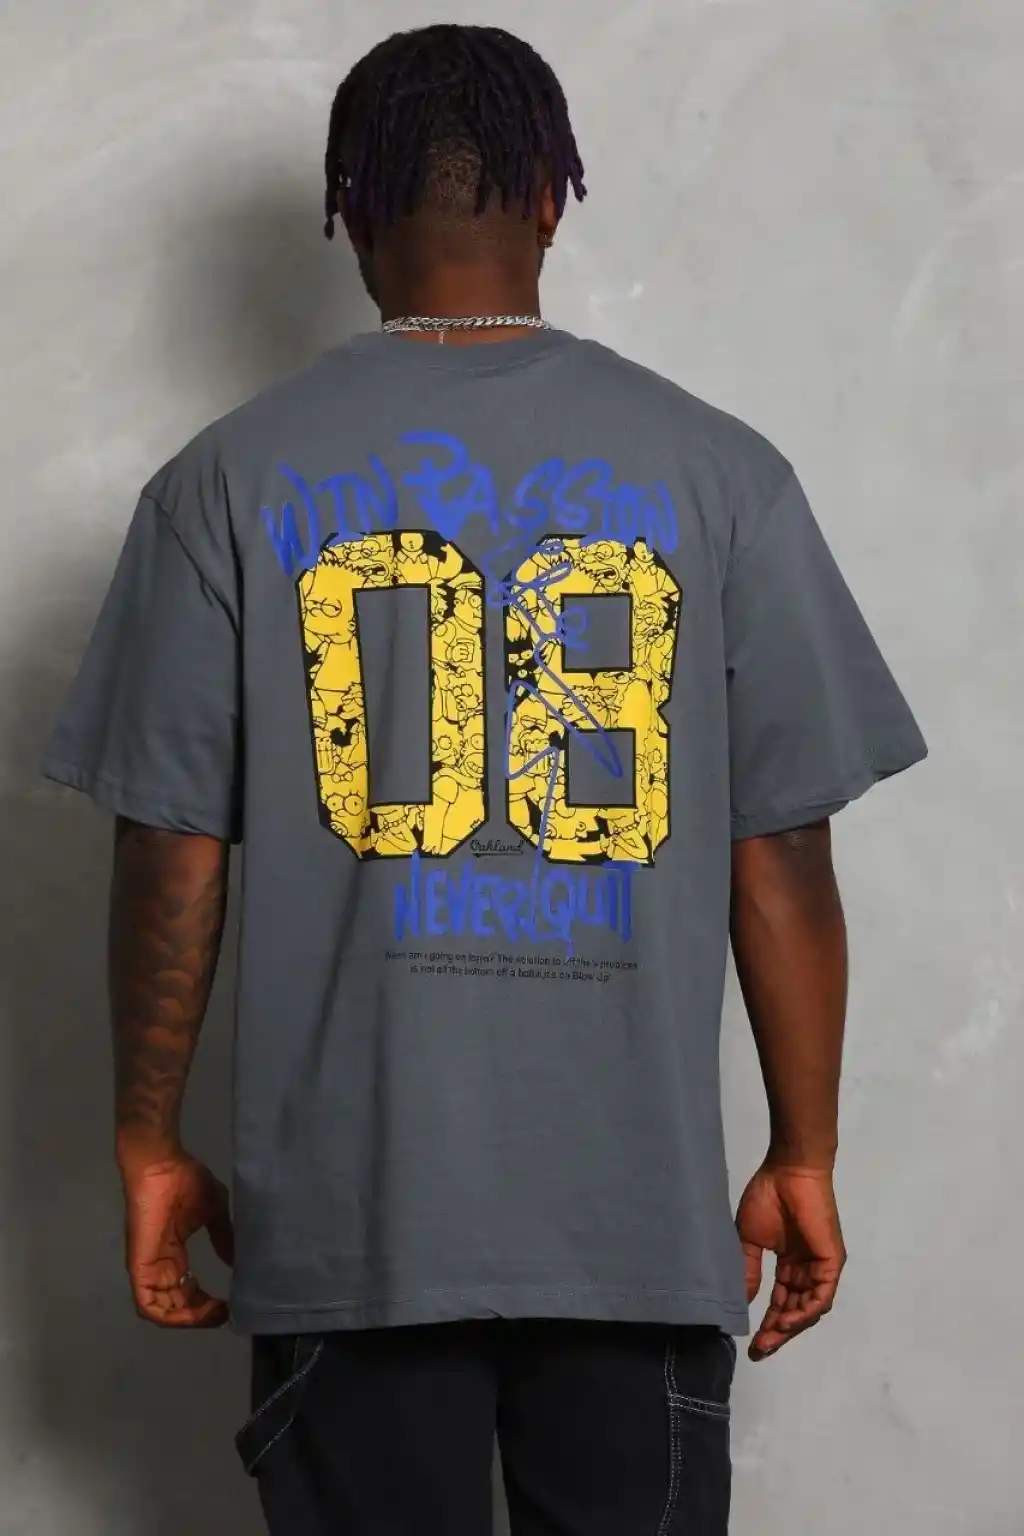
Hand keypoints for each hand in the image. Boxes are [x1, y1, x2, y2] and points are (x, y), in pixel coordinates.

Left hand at [120, 1150, 233, 1326]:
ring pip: (161, 1311)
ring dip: (188, 1319)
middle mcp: (160, 1266)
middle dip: (201, 1316)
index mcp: (173, 1254)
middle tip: (225, 1313)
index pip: (186, 1291)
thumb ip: (223, 1236)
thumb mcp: (213, 1211)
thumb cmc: (185, 1180)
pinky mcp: (139, 1266)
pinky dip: (169, 1315)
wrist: (161, 1164)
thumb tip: (235, 1262)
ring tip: (214, 1313)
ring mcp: (148, 1267)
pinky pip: (147, 1304)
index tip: (229, 1304)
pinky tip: (194, 1312)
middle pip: (175, 1306)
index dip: (206, 1303)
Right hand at [736, 1160, 845, 1360]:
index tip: (751, 1345)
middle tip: (760, 1350)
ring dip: (791, 1327)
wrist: (788, 1171)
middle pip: (795, 1311)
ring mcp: (820, 1266)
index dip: (767, 1324)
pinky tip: (787, 1322)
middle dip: (778, 1333)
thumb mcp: (749, 1239)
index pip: (780, 1302)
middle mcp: (806, 1269)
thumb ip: (748, 1270)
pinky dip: (806, 1311)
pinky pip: (821, 1295)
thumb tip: (741, 1303)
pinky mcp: (831, 1261)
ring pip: (809, 1308)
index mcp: (788, 1264)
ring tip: (770, 1338)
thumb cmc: (768, 1197)